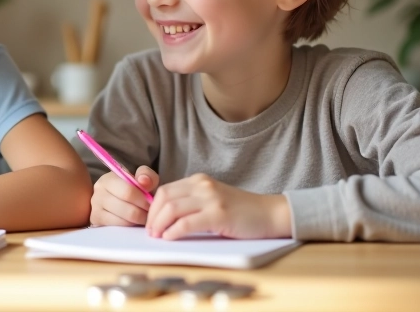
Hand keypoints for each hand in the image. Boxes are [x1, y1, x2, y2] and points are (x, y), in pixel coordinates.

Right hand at [89, 166, 158, 226]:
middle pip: (127, 209)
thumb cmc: (133, 188)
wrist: (118, 198)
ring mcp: (95, 208)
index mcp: (109, 179)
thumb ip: (147, 176)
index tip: (152, 203)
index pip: (129, 192)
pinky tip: (135, 221)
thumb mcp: (142, 178)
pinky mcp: (96, 221)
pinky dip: (130, 226)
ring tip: (145, 217)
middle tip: (151, 213)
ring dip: (138, 220)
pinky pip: (119, 227)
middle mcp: (98, 193)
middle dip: (143, 213)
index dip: (144, 200)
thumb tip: (144, 181)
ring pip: (124, 220)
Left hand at [145, 173, 291, 239]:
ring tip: (158, 237)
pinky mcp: (219, 215)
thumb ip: (192, 203)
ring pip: (172, 209)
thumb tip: (164, 217)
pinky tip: (170, 238)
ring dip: (159, 225)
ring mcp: (211, 199)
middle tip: (150, 232)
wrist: (269, 214)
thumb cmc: (240, 211)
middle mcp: (203, 186)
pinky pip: (187, 223)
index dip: (152, 208)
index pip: (165, 190)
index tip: (149, 223)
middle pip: (165, 198)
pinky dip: (173, 232)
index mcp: (199, 181)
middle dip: (152, 217)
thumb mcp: (212, 199)